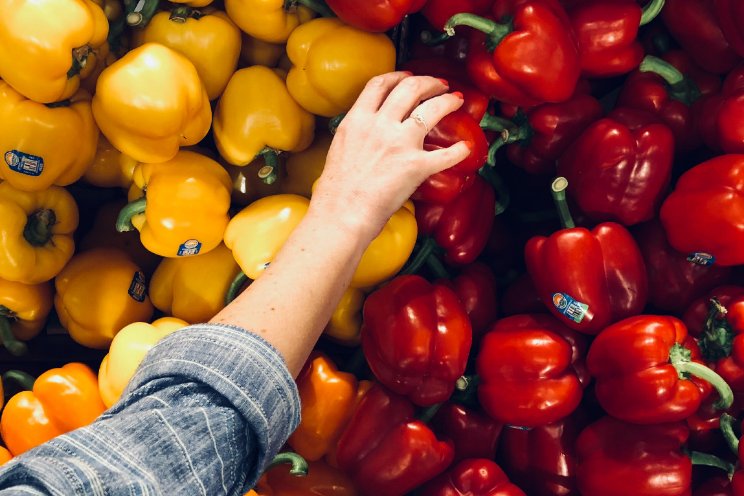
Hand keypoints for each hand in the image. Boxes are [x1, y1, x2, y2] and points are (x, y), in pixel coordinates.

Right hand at [310, 72, 471, 240]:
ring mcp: (400, 143)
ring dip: (448, 101)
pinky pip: (446, 155)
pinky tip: (466, 148)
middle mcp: (380, 125)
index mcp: (358, 120)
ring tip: (456, 100)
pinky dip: (459, 151)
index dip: (399, 76)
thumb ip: (357, 132)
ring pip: (432, 109)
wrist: (342, 212)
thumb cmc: (337, 189)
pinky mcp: (416, 166)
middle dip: (430, 82)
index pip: (380, 84)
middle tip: (440, 85)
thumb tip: (367, 131)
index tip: (409, 76)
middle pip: (410, 88)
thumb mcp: (340, 147)